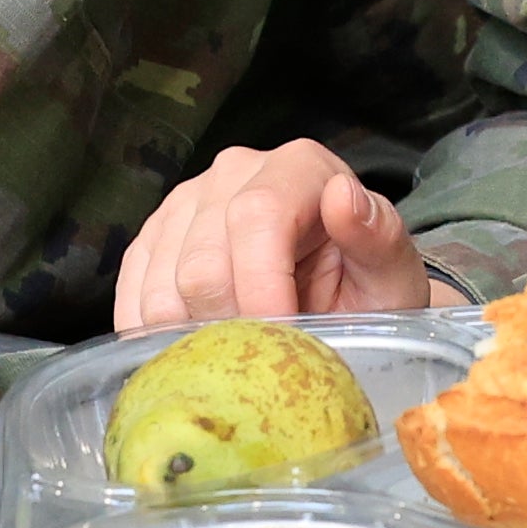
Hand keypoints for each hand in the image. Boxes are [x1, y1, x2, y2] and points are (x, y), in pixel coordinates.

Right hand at [117, 138, 433, 327]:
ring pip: (161, 285)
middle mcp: (235, 171)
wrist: (343, 298)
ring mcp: (187, 202)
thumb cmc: (370, 287)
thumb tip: (344, 197)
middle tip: (265, 360)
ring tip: (239, 355)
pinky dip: (155, 334)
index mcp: (299, 167)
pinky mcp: (155, 238)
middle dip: (231, 327)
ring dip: (193, 338)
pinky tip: (192, 352)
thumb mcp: (393, 272)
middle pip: (201, 262)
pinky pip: (133, 292)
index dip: (261, 288)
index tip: (281, 341)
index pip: (256, 217)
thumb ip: (379, 236)